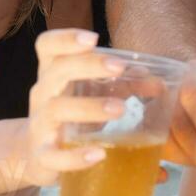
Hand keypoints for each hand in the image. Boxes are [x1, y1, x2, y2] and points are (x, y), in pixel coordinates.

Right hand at [24, 29, 125, 185]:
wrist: (37, 154)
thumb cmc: (72, 115)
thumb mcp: (94, 94)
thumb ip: (126, 85)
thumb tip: (158, 83)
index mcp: (52, 73)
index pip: (47, 45)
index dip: (66, 38)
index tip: (93, 38)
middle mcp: (42, 95)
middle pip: (57, 71)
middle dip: (89, 65)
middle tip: (120, 68)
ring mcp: (40, 125)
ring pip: (56, 109)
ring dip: (89, 107)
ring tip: (120, 109)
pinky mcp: (42, 157)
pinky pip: (53, 156)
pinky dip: (75, 156)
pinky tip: (99, 154)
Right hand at [163, 60, 195, 193]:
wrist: (174, 77)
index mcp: (194, 78)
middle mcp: (170, 96)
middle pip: (181, 129)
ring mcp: (154, 115)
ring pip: (167, 145)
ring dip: (191, 164)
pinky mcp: (146, 132)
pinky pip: (150, 155)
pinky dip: (161, 169)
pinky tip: (175, 179)